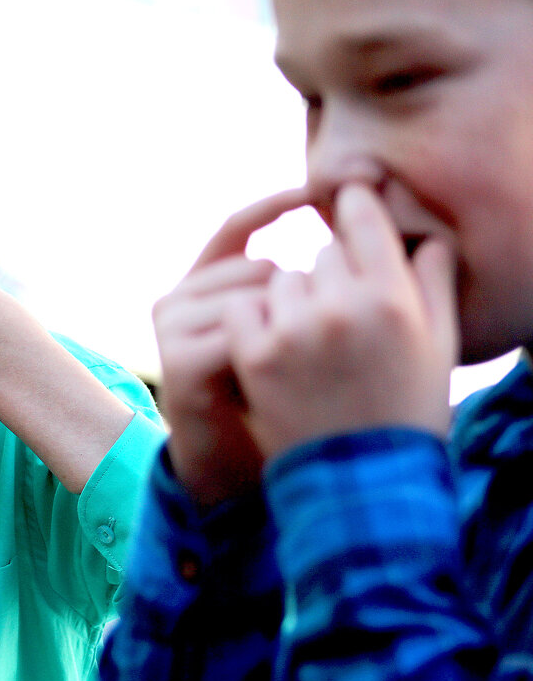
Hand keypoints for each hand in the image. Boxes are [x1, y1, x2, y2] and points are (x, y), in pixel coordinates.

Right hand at [154, 189, 307, 506]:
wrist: (233, 469)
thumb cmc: (273, 401)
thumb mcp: (287, 333)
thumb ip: (295, 286)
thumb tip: (342, 228)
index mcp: (202, 286)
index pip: (235, 226)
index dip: (275, 205)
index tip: (319, 192)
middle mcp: (178, 299)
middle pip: (256, 267)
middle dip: (299, 297)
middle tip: (321, 344)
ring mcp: (173, 327)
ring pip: (253, 298)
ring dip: (287, 332)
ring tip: (295, 373)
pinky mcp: (180, 359)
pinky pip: (245, 333)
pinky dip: (272, 354)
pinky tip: (278, 379)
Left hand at [224, 183, 457, 458]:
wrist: (360, 479)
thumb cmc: (406, 410)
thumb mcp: (437, 345)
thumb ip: (431, 282)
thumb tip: (425, 238)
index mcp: (393, 297)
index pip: (364, 221)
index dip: (354, 206)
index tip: (346, 201)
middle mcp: (342, 306)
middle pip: (322, 255)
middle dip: (328, 277)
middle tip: (336, 317)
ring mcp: (294, 329)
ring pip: (280, 278)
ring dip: (289, 299)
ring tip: (308, 342)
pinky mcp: (255, 354)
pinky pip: (243, 307)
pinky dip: (251, 320)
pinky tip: (269, 345)